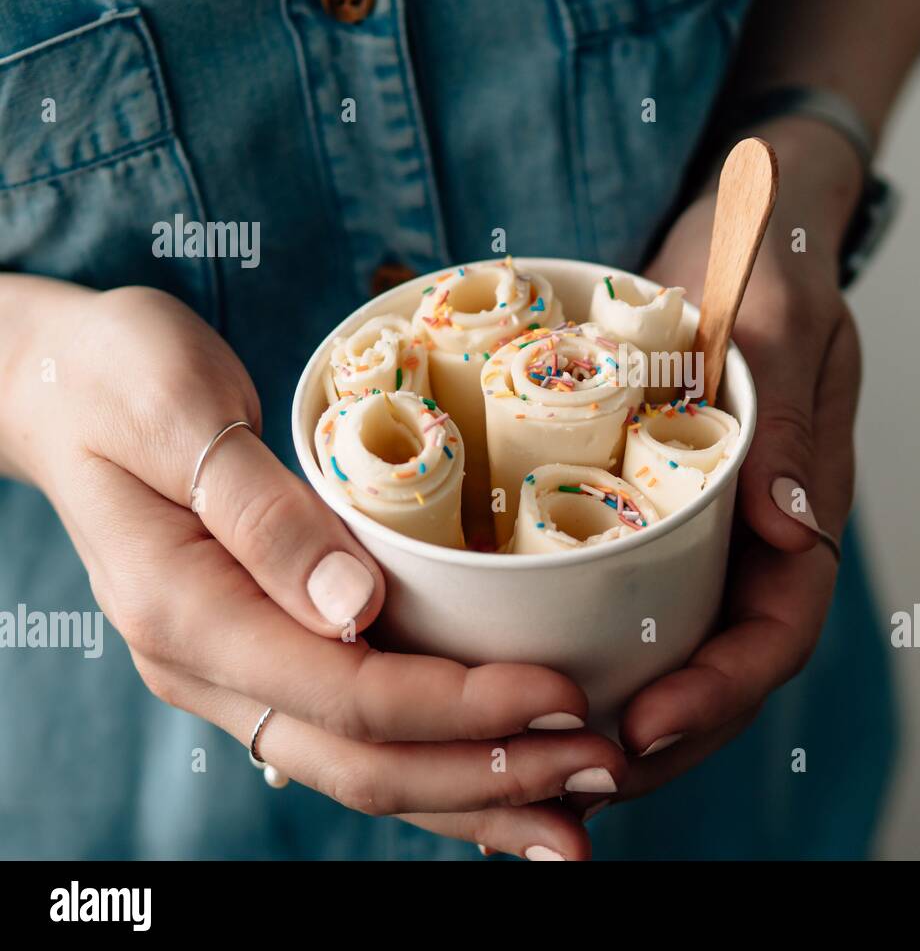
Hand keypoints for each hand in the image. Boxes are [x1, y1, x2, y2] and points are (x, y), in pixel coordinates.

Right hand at [3, 281, 625, 859]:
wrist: (56, 388)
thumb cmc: (117, 377)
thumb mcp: (180, 415)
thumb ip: (265, 517)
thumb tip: (357, 608)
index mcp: (189, 612)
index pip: (350, 694)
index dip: (463, 708)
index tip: (563, 695)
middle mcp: (209, 667)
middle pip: (364, 761)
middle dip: (490, 773)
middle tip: (601, 767)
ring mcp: (234, 672)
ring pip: (362, 770)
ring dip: (474, 794)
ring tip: (576, 804)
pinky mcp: (264, 655)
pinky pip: (355, 734)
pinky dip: (435, 763)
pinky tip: (504, 773)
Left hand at [571, 117, 863, 812]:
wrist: (744, 213)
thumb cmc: (773, 250)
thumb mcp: (784, 313)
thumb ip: (791, 408)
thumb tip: (798, 524)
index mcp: (802, 502)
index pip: (780, 628)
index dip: (722, 692)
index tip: (647, 727)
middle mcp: (752, 532)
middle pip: (719, 665)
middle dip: (659, 738)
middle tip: (571, 779)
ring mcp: (700, 524)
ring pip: (668, 646)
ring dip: (614, 714)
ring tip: (536, 761)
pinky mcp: (645, 503)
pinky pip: (620, 590)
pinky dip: (579, 644)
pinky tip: (516, 673)